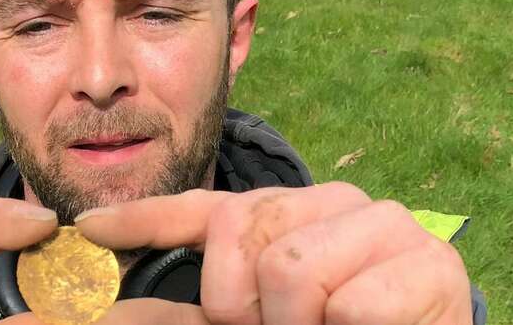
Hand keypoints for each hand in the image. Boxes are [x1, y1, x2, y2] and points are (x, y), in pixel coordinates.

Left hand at [75, 182, 472, 324]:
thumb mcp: (255, 321)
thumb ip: (195, 315)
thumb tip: (114, 315)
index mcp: (284, 216)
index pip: (203, 208)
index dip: (141, 217)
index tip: (86, 228)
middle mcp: (327, 200)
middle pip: (240, 229)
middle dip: (240, 302)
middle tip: (280, 323)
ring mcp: (380, 222)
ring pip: (289, 268)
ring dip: (297, 323)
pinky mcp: (426, 260)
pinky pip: (351, 306)